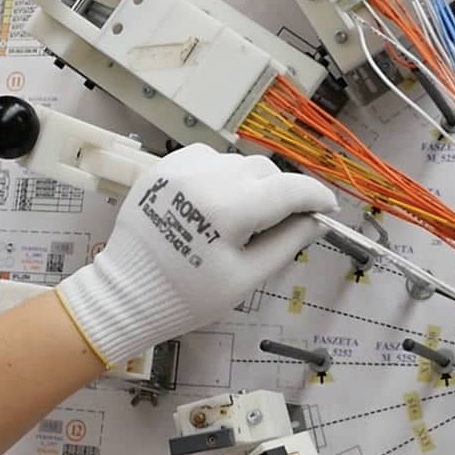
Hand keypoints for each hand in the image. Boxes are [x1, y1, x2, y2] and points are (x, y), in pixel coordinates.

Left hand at [58, 145, 335, 365]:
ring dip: (250, 184)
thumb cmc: (189, 296)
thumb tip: (316, 221)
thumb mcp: (246, 277)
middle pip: (265, 172)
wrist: (127, 293)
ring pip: (237, 163)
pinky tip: (213, 202)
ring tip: (239, 218)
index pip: (290, 189)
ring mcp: (182, 168)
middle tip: (279, 224)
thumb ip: (286, 243)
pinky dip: (220, 175)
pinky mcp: (164, 167)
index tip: (328, 208)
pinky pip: (207, 159)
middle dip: (280, 194)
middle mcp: (207, 177)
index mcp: (230, 208)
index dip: (315, 197)